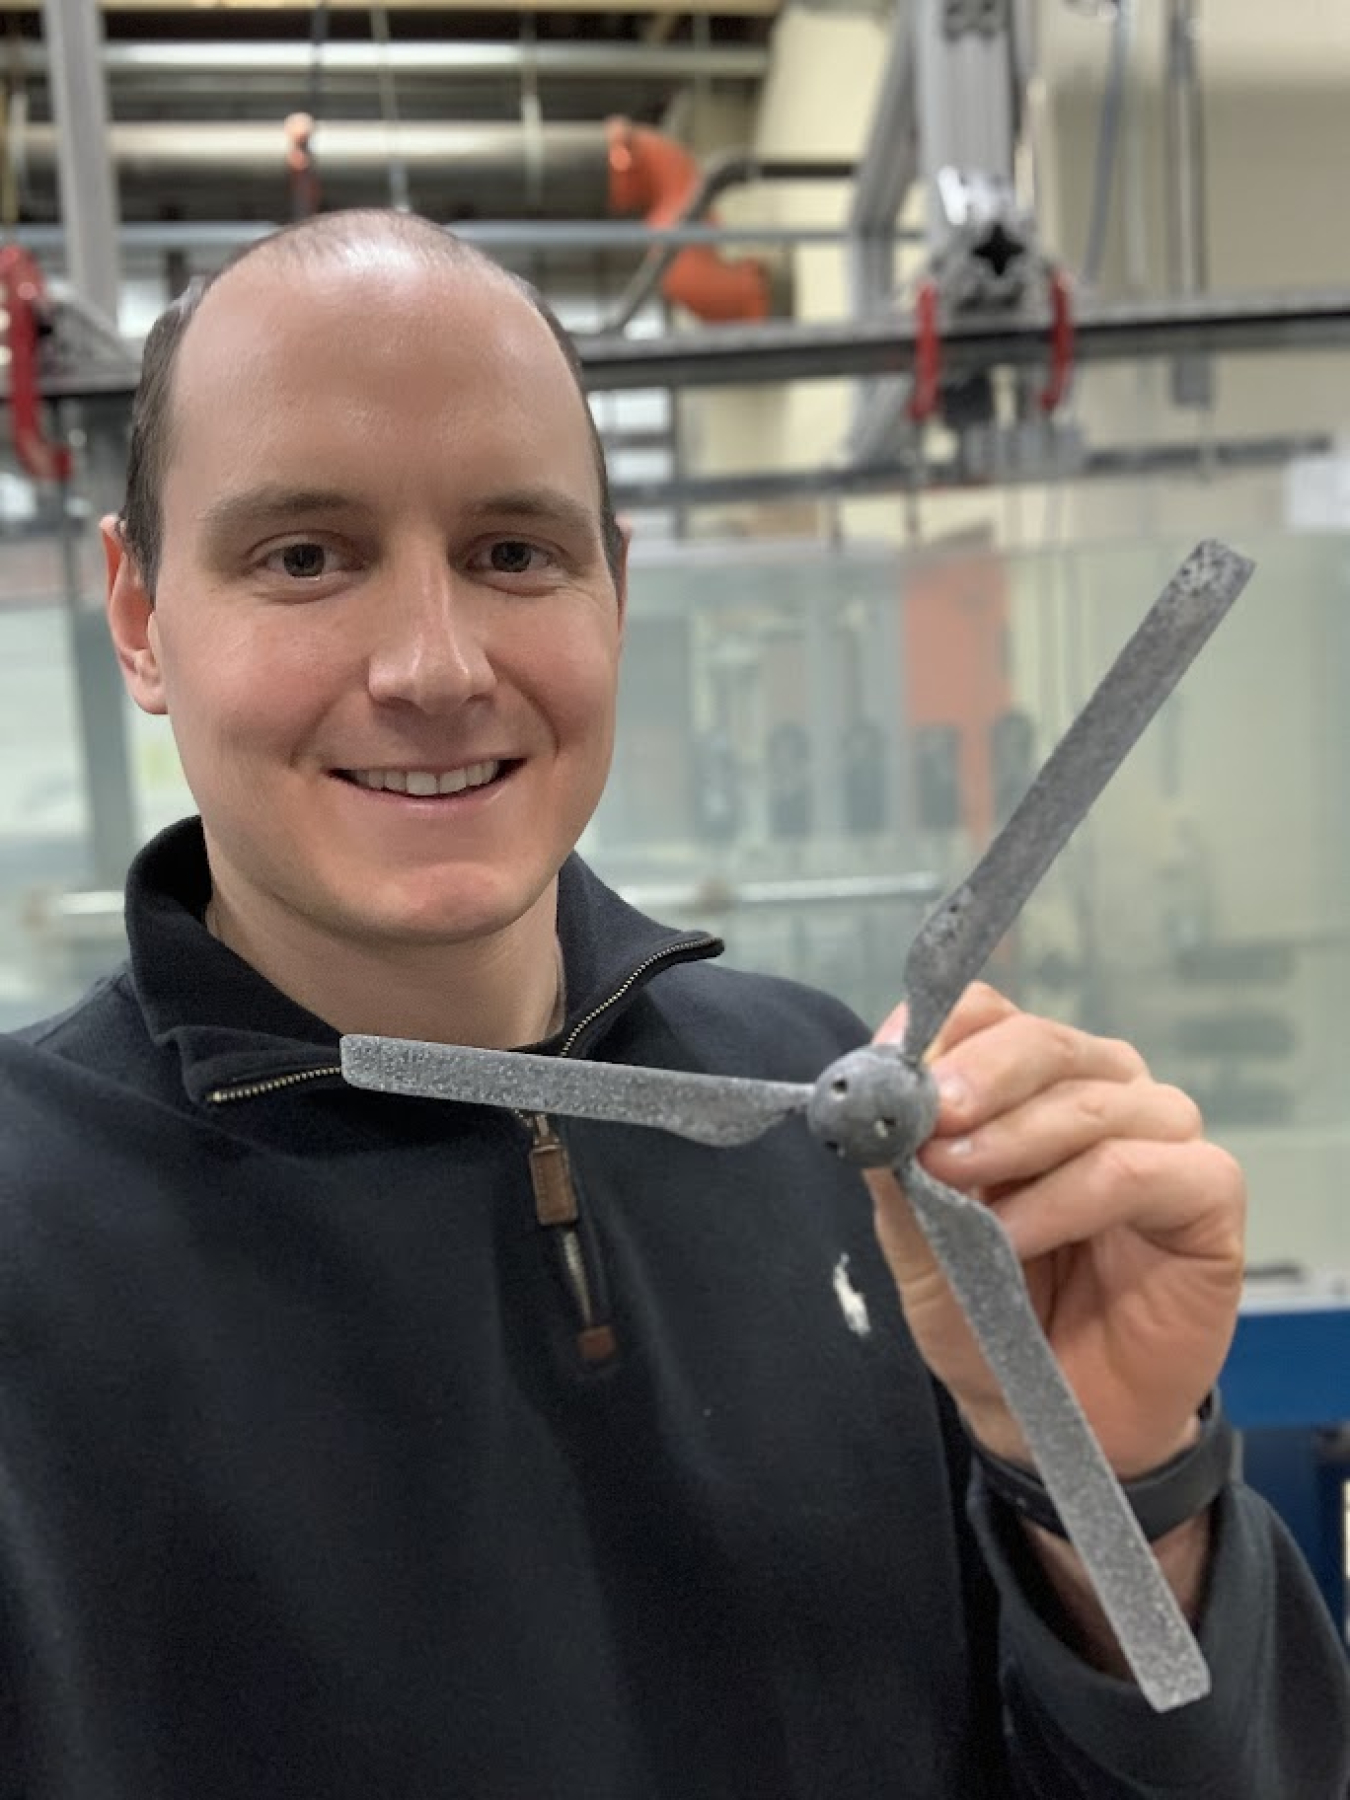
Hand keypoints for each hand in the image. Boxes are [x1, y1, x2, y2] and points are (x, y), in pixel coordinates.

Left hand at [866, 982, 1245, 1478]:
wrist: (1048, 1415)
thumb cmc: (988, 1317)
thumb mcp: (919, 1251)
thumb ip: (899, 1178)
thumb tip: (868, 1107)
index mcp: (1029, 1084)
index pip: (990, 1014)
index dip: (941, 1033)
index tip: (893, 1071)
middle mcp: (1102, 1090)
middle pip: (1043, 1043)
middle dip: (978, 1078)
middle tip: (931, 1119)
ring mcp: (1161, 1137)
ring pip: (1091, 1101)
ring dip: (1015, 1142)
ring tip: (962, 1195)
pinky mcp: (1208, 1194)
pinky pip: (1138, 1169)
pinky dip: (1068, 1197)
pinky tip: (1017, 1236)